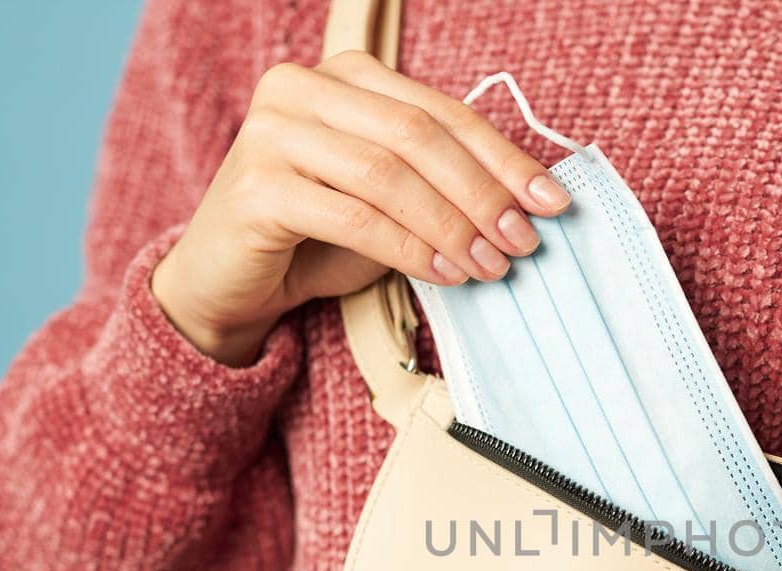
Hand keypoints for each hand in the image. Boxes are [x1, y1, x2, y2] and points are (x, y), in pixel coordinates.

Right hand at [150, 51, 571, 365]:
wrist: (227, 282)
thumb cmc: (316, 239)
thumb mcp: (391, 202)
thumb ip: (441, 187)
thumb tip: (528, 205)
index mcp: (344, 76)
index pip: (441, 111)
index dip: (503, 157)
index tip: (553, 201)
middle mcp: (301, 88)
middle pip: (418, 136)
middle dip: (483, 193)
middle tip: (525, 241)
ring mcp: (272, 132)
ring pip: (389, 174)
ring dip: (452, 225)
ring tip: (492, 265)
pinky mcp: (256, 185)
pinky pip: (354, 216)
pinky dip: (409, 248)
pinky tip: (445, 274)